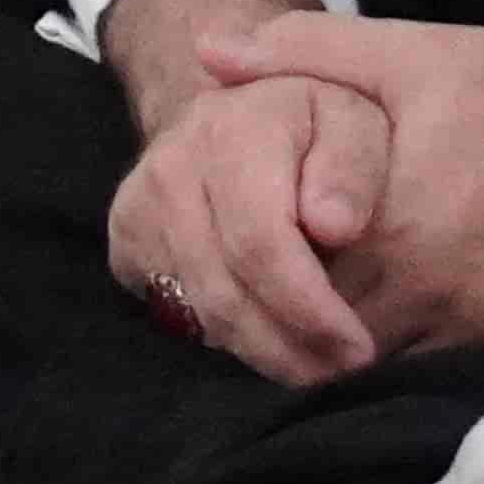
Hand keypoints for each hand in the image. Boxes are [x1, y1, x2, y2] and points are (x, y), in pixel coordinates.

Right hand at [106, 71, 390, 387]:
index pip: (260, 243)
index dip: (309, 307)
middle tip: (343, 369)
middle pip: (225, 291)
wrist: (239, 114)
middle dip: (290, 346)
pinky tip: (272, 333)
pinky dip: (229, 337)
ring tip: (318, 362)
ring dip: (263, 352)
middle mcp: (171, 167)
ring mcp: (138, 208)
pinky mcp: (125, 244)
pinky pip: (177, 314)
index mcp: (232, 130)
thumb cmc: (315, 124)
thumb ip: (353, 169)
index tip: (356, 346)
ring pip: (200, 313)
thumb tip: (333, 226)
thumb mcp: (358, 124)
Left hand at [213, 12, 483, 358]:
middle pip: (333, 347)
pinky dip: (421, 366)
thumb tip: (207, 52)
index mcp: (389, 229)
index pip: (291, 293)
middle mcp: (430, 294)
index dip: (265, 289)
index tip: (254, 272)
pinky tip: (409, 332)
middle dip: (304, 333)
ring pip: (388, 373)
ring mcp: (481, 330)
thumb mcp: (410, 54)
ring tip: (339, 327)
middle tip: (288, 308)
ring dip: (359, 356)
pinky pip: (451, 380)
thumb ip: (304, 52)